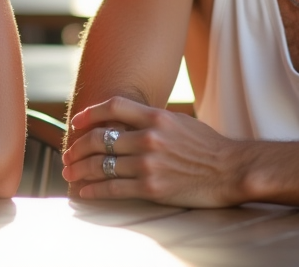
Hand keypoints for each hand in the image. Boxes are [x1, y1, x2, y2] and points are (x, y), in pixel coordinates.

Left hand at [62, 96, 246, 206]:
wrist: (230, 170)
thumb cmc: (207, 146)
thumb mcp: (179, 122)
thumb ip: (152, 121)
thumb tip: (126, 122)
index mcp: (156, 117)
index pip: (112, 107)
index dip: (89, 114)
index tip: (75, 123)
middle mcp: (149, 137)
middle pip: (100, 138)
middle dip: (77, 148)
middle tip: (67, 154)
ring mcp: (149, 163)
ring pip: (102, 164)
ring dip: (80, 169)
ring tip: (70, 173)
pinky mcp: (151, 188)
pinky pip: (113, 188)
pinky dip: (94, 190)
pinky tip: (85, 191)